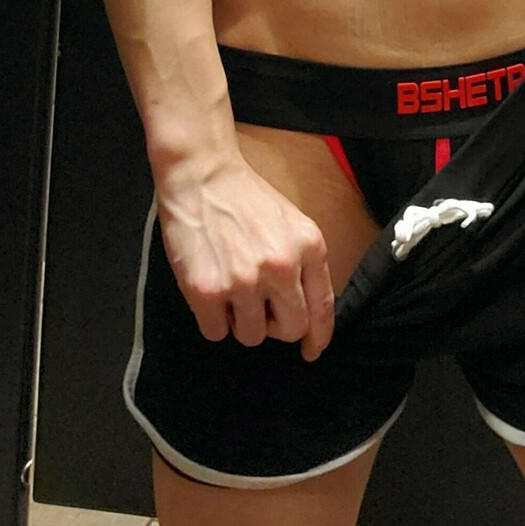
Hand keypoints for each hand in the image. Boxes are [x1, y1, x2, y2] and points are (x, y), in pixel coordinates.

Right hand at [155, 147, 335, 361]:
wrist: (202, 175)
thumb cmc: (246, 198)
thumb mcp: (292, 223)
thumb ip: (305, 264)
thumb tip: (307, 310)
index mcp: (308, 247)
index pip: (322, 309)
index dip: (318, 337)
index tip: (310, 350)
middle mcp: (281, 267)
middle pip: (289, 329)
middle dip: (275, 326)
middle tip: (259, 307)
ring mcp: (243, 281)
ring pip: (251, 337)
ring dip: (241, 321)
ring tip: (230, 289)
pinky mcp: (207, 291)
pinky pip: (216, 333)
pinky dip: (213, 320)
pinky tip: (210, 291)